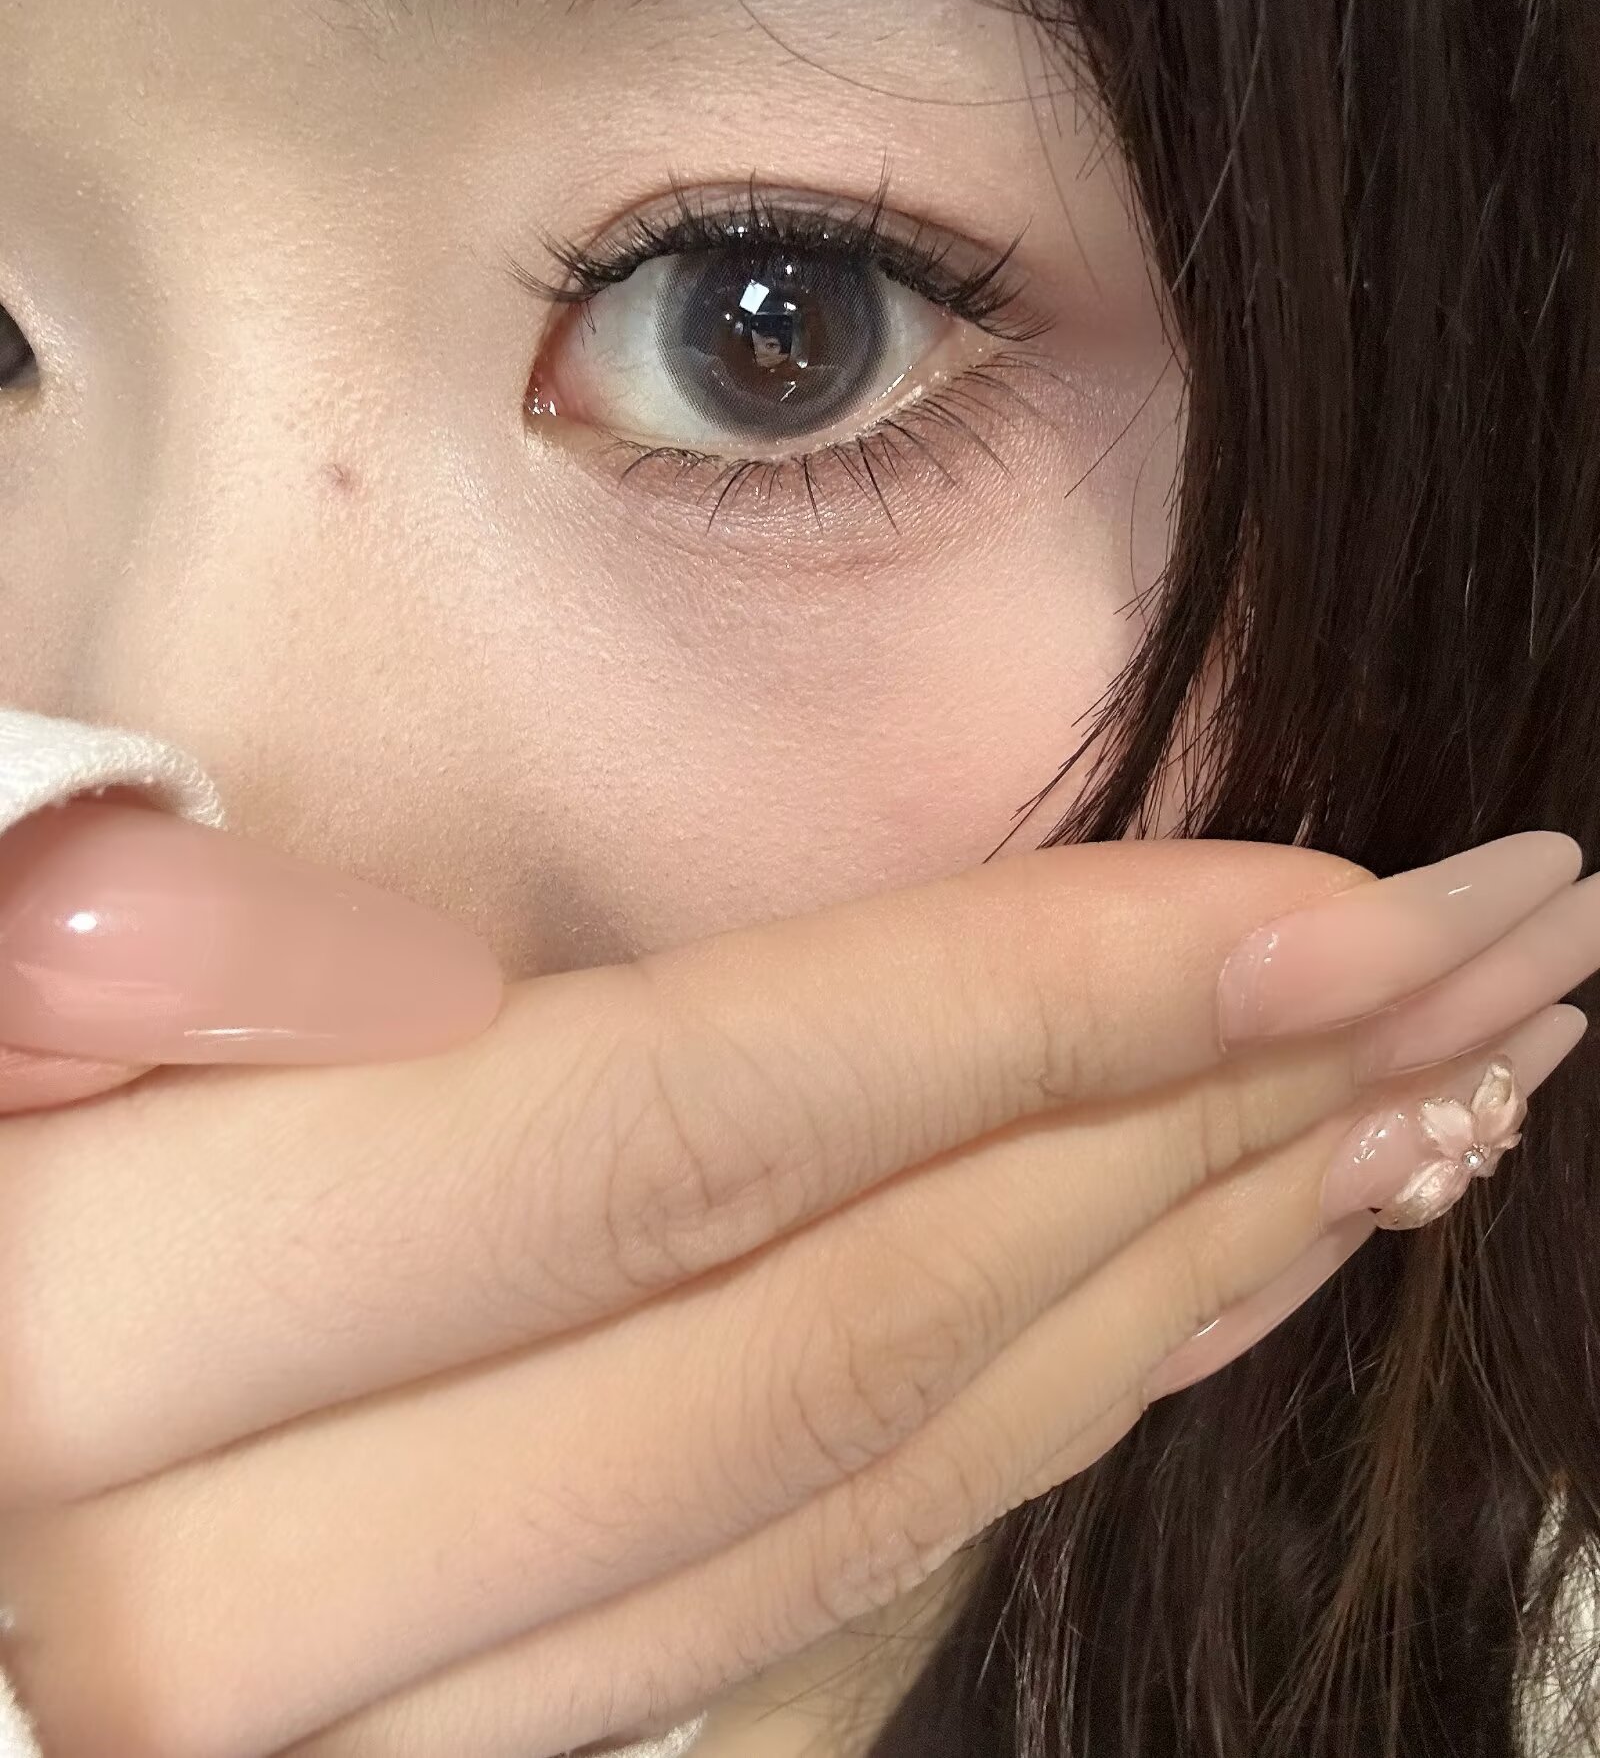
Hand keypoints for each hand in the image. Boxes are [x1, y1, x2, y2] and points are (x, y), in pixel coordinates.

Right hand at [0, 805, 1593, 1757]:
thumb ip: (90, 956)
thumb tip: (397, 973)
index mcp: (91, 1347)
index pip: (679, 1134)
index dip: (1033, 1004)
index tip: (1339, 903)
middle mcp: (234, 1600)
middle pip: (840, 1336)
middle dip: (1206, 1135)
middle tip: (1492, 966)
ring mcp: (363, 1722)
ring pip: (862, 1504)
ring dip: (1176, 1291)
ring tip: (1415, 1119)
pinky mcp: (438, 1747)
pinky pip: (797, 1600)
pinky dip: (1031, 1432)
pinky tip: (1184, 1296)